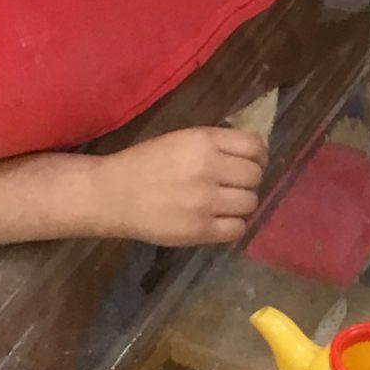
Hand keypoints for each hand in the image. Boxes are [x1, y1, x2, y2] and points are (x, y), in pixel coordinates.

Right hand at [84, 125, 267, 245]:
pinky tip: (219, 220)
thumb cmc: (145, 163)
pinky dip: (234, 225)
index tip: (251, 162)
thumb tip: (254, 152)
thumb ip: (215, 143)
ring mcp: (205, 201)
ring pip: (251, 202)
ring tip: (225, 203)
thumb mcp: (181, 139)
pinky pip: (238, 229)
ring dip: (242, 203)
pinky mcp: (199, 230)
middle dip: (248, 180)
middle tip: (233, 185)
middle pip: (255, 176)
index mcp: (203, 141)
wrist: (111, 194)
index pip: (255, 146)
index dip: (258, 156)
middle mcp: (209, 168)